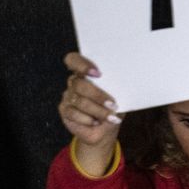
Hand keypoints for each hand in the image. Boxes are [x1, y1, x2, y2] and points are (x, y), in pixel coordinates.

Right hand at [59, 53, 121, 171]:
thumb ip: (116, 87)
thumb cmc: (113, 108)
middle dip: (98, 95)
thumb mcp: (119, 96)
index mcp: (86, 73)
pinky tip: (96, 122)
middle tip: (113, 104)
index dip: (82, 64)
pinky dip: (88, 119)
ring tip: (111, 117)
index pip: (74, 60)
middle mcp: (74, 82)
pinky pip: (73, 113)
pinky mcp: (64, 110)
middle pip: (80, 84)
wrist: (105, 129)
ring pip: (80, 101)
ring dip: (98, 110)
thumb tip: (125, 83)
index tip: (97, 73)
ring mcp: (68, 96)